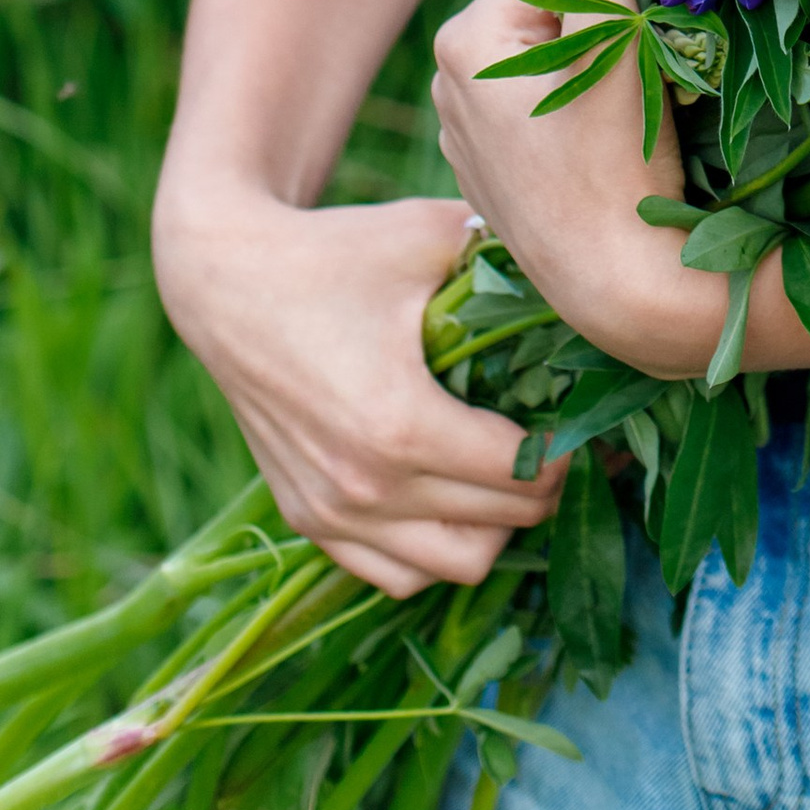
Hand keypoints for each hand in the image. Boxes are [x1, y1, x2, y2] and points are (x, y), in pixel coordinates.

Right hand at [152, 183, 562, 596]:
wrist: (225, 283)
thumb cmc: (334, 253)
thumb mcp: (429, 235)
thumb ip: (508, 254)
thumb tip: (577, 266)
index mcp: (402, 426)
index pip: (519, 475)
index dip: (566, 451)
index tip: (584, 420)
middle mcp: (366, 488)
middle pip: (497, 526)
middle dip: (544, 488)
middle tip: (564, 445)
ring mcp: (332, 514)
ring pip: (451, 567)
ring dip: (495, 530)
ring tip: (511, 475)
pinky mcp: (308, 519)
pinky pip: (394, 574)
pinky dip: (436, 551)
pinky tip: (453, 498)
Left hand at [432, 0, 718, 378]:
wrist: (617, 289)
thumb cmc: (615, 161)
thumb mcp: (615, 36)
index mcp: (464, 38)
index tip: (645, 36)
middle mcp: (447, 79)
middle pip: (551, 10)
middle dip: (602, 29)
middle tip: (638, 79)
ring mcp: (464, 131)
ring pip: (550, 60)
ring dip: (594, 70)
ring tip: (620, 124)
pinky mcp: (490, 172)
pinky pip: (541, 110)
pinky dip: (577, 116)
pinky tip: (599, 158)